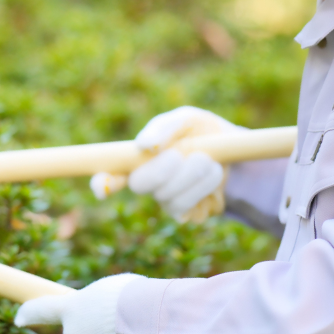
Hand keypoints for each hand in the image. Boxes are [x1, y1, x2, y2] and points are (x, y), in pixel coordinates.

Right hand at [90, 106, 234, 222]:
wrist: (231, 150)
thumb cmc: (199, 131)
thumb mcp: (185, 120)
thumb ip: (164, 128)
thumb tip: (145, 146)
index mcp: (137, 160)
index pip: (109, 176)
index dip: (102, 183)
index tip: (102, 187)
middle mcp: (148, 184)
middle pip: (140, 186)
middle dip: (161, 171)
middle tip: (179, 155)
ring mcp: (167, 201)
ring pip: (171, 199)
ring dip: (194, 176)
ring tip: (209, 159)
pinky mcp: (190, 214)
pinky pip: (193, 211)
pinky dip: (207, 188)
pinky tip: (212, 176)